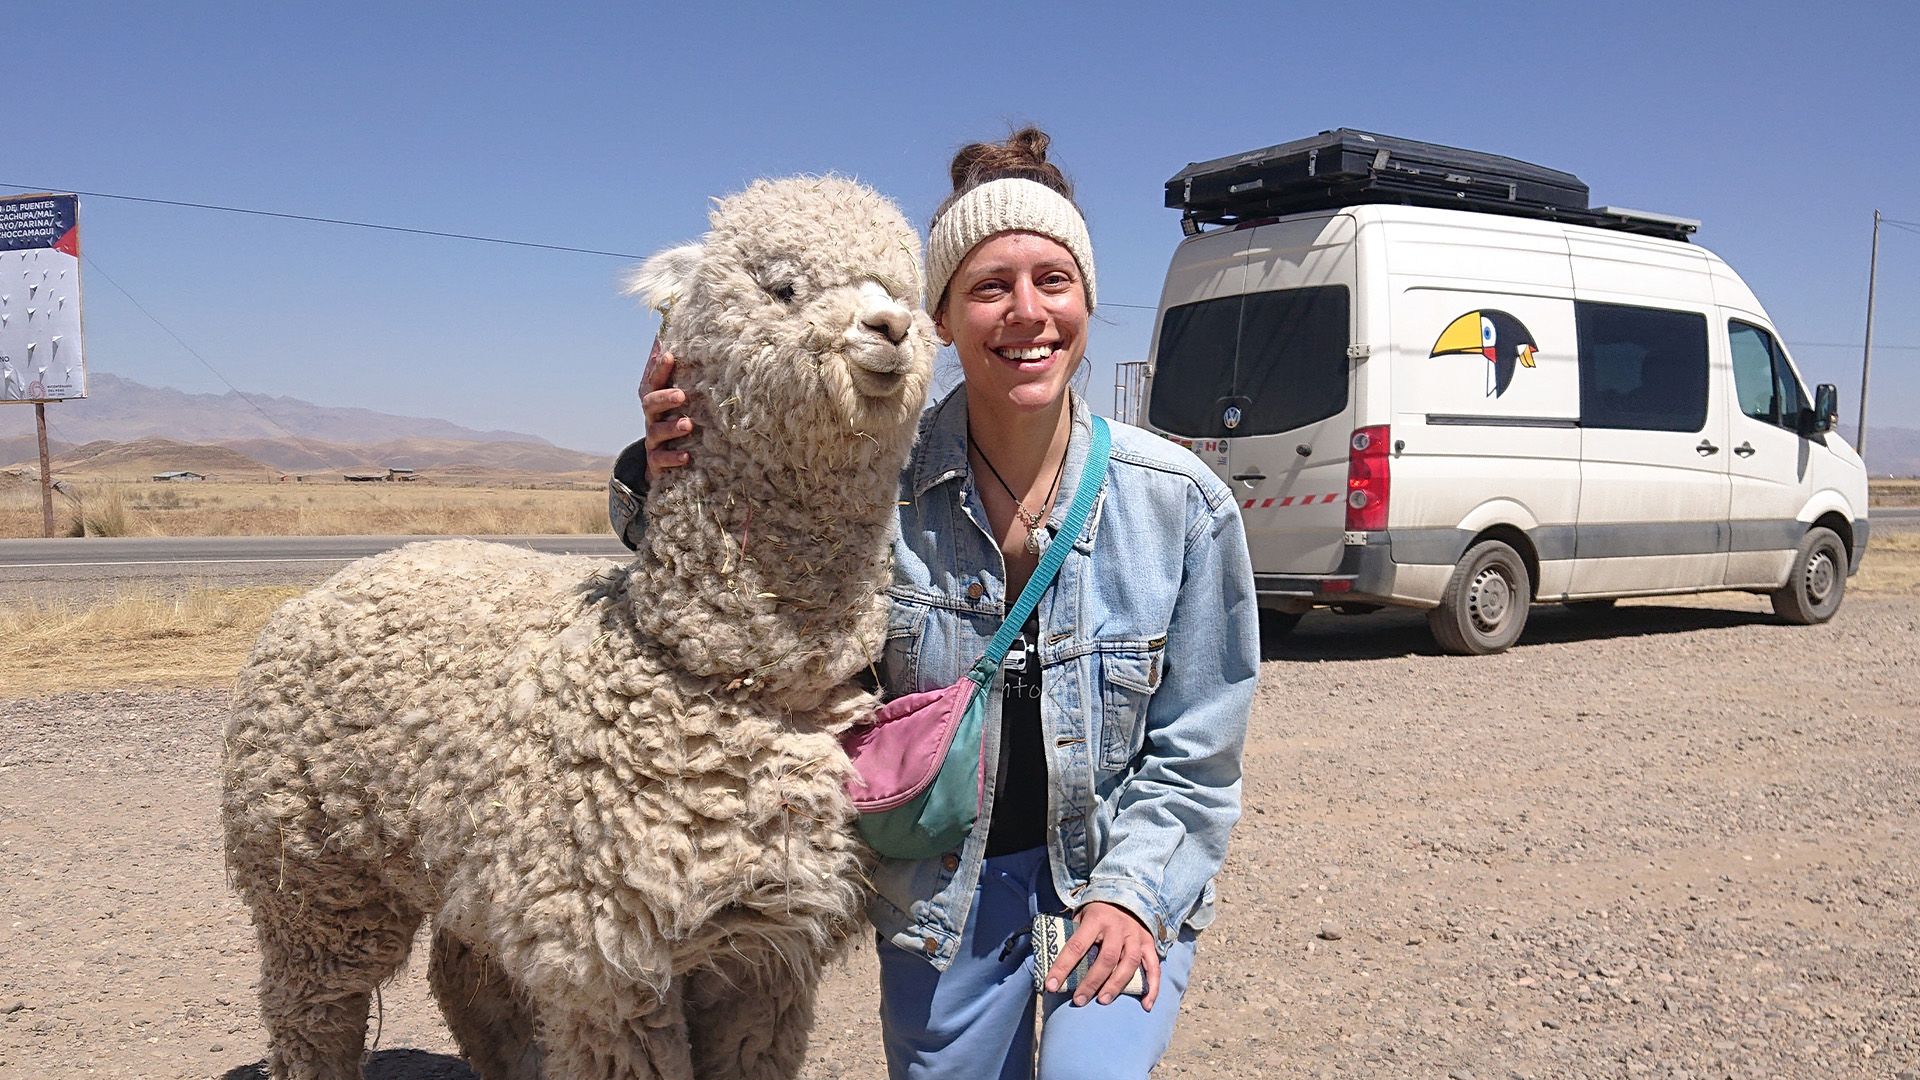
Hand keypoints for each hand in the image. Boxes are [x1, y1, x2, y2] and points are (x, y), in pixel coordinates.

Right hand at [640, 338, 693, 484]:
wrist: (662, 461)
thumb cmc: (672, 418)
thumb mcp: (671, 394)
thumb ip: (668, 369)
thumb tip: (664, 334)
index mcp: (654, 398)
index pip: (653, 380)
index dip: (658, 368)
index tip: (669, 355)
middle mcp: (651, 417)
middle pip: (650, 404)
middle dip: (664, 398)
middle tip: (682, 395)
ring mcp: (652, 440)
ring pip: (656, 432)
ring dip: (671, 428)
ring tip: (688, 425)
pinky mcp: (656, 462)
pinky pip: (661, 460)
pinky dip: (673, 457)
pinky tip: (687, 456)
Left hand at [1043, 901, 1161, 1010]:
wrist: (1128, 892)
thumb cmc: (1098, 911)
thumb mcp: (1082, 915)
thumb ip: (1074, 936)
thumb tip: (1056, 964)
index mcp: (1096, 919)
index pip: (1076, 946)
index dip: (1062, 967)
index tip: (1050, 985)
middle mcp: (1118, 927)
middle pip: (1106, 958)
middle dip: (1091, 982)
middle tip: (1079, 1000)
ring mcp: (1136, 935)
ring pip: (1129, 963)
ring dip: (1116, 985)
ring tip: (1102, 1000)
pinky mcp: (1149, 943)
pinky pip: (1154, 967)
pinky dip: (1152, 988)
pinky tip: (1146, 1005)